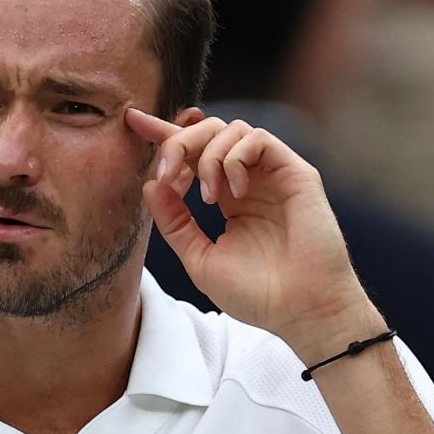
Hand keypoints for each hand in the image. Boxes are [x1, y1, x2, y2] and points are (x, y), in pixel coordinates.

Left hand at [124, 109, 383, 360]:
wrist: (301, 313)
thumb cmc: (256, 294)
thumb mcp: (199, 258)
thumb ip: (174, 222)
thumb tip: (151, 184)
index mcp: (226, 196)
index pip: (192, 154)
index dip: (162, 133)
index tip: (132, 121)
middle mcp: (249, 180)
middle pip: (207, 132)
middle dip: (177, 142)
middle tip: (166, 173)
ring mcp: (272, 175)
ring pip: (231, 129)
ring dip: (207, 156)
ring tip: (207, 197)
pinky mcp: (296, 173)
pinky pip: (259, 139)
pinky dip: (235, 158)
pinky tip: (232, 193)